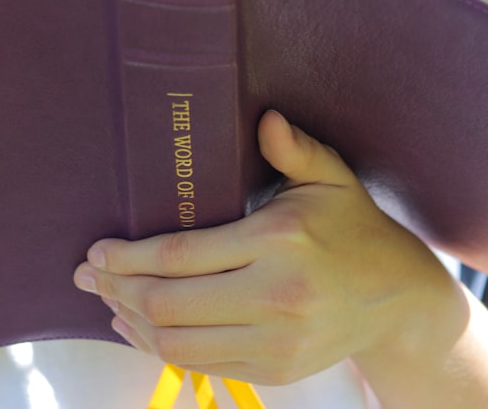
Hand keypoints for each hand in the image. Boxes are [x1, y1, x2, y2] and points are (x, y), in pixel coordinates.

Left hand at [73, 110, 462, 385]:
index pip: (181, 256)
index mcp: (280, 242)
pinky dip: (159, 348)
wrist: (400, 301)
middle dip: (116, 288)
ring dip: (130, 320)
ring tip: (107, 298)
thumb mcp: (332, 179)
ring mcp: (276, 342)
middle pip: (168, 304)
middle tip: (87, 274)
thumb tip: (263, 116)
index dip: (128, 256)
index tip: (98, 249)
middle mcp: (276, 298)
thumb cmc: (356, 230)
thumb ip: (294, 149)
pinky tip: (139, 328)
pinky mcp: (275, 370)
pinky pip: (200, 365)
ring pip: (176, 342)